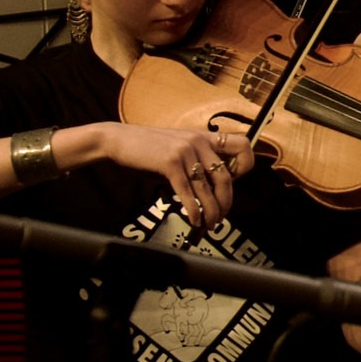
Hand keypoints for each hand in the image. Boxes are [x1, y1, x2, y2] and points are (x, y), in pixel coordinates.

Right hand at [101, 120, 252, 229]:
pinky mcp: (170, 162)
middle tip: (220, 217)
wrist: (117, 140)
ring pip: (208, 188)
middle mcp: (199, 141)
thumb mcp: (179, 150)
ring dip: (211, 212)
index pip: (243, 146)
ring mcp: (185, 151)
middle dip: (225, 202)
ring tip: (209, 225)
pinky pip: (188, 192)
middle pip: (226, 177)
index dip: (243, 167)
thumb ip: (197, 163)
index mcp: (205, 137)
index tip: (232, 184)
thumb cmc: (148, 150)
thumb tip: (213, 191)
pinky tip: (193, 220)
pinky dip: (193, 210)